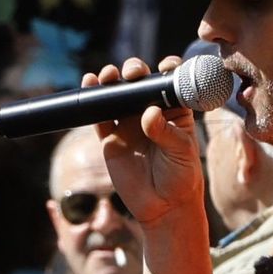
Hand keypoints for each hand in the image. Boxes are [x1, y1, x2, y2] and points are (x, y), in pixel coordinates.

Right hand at [89, 57, 204, 231]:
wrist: (163, 207)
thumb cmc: (181, 177)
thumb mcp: (182, 153)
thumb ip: (167, 133)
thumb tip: (149, 113)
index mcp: (173, 110)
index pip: (170, 81)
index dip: (168, 69)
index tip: (166, 66)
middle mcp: (149, 111)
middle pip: (139, 81)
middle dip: (134, 70)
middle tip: (133, 74)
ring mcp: (128, 123)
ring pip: (116, 93)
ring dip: (110, 79)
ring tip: (107, 76)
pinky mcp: (110, 138)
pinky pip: (98, 114)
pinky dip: (92, 99)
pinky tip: (89, 85)